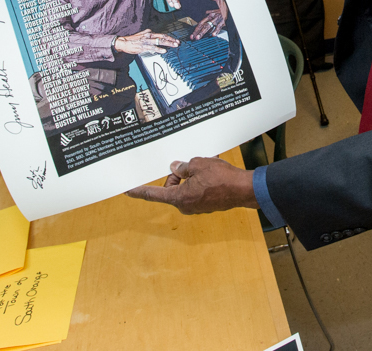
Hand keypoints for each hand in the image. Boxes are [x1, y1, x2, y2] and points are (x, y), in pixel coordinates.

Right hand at [114, 29, 179, 54]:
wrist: (124, 42)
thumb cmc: (133, 39)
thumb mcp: (142, 34)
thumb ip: (148, 34)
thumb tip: (153, 33)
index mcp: (149, 33)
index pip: (162, 34)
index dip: (169, 37)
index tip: (175, 40)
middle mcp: (149, 36)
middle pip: (163, 37)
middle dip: (171, 40)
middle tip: (177, 43)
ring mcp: (147, 41)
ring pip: (160, 42)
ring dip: (168, 44)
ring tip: (174, 46)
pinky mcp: (144, 47)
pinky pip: (153, 48)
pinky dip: (159, 49)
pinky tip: (164, 51)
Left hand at [126, 157, 257, 213]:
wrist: (243, 189)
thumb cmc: (221, 178)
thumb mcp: (198, 165)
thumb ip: (183, 167)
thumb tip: (176, 168)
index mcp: (179, 198)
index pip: (153, 194)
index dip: (139, 191)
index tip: (127, 191)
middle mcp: (185, 206)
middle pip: (171, 189)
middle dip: (176, 176)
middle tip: (187, 165)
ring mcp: (196, 207)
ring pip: (184, 189)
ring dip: (190, 177)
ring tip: (203, 166)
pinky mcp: (206, 205)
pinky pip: (196, 191)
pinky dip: (199, 181)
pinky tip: (210, 173)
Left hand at [191, 9, 225, 39]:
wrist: (229, 5)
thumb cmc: (222, 10)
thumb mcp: (214, 12)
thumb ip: (209, 16)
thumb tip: (205, 19)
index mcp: (209, 16)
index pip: (200, 23)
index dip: (196, 30)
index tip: (192, 36)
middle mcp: (212, 17)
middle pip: (203, 25)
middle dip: (197, 32)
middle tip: (194, 38)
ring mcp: (217, 19)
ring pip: (208, 26)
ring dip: (202, 32)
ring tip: (199, 37)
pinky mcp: (223, 21)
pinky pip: (218, 26)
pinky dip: (216, 31)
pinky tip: (213, 35)